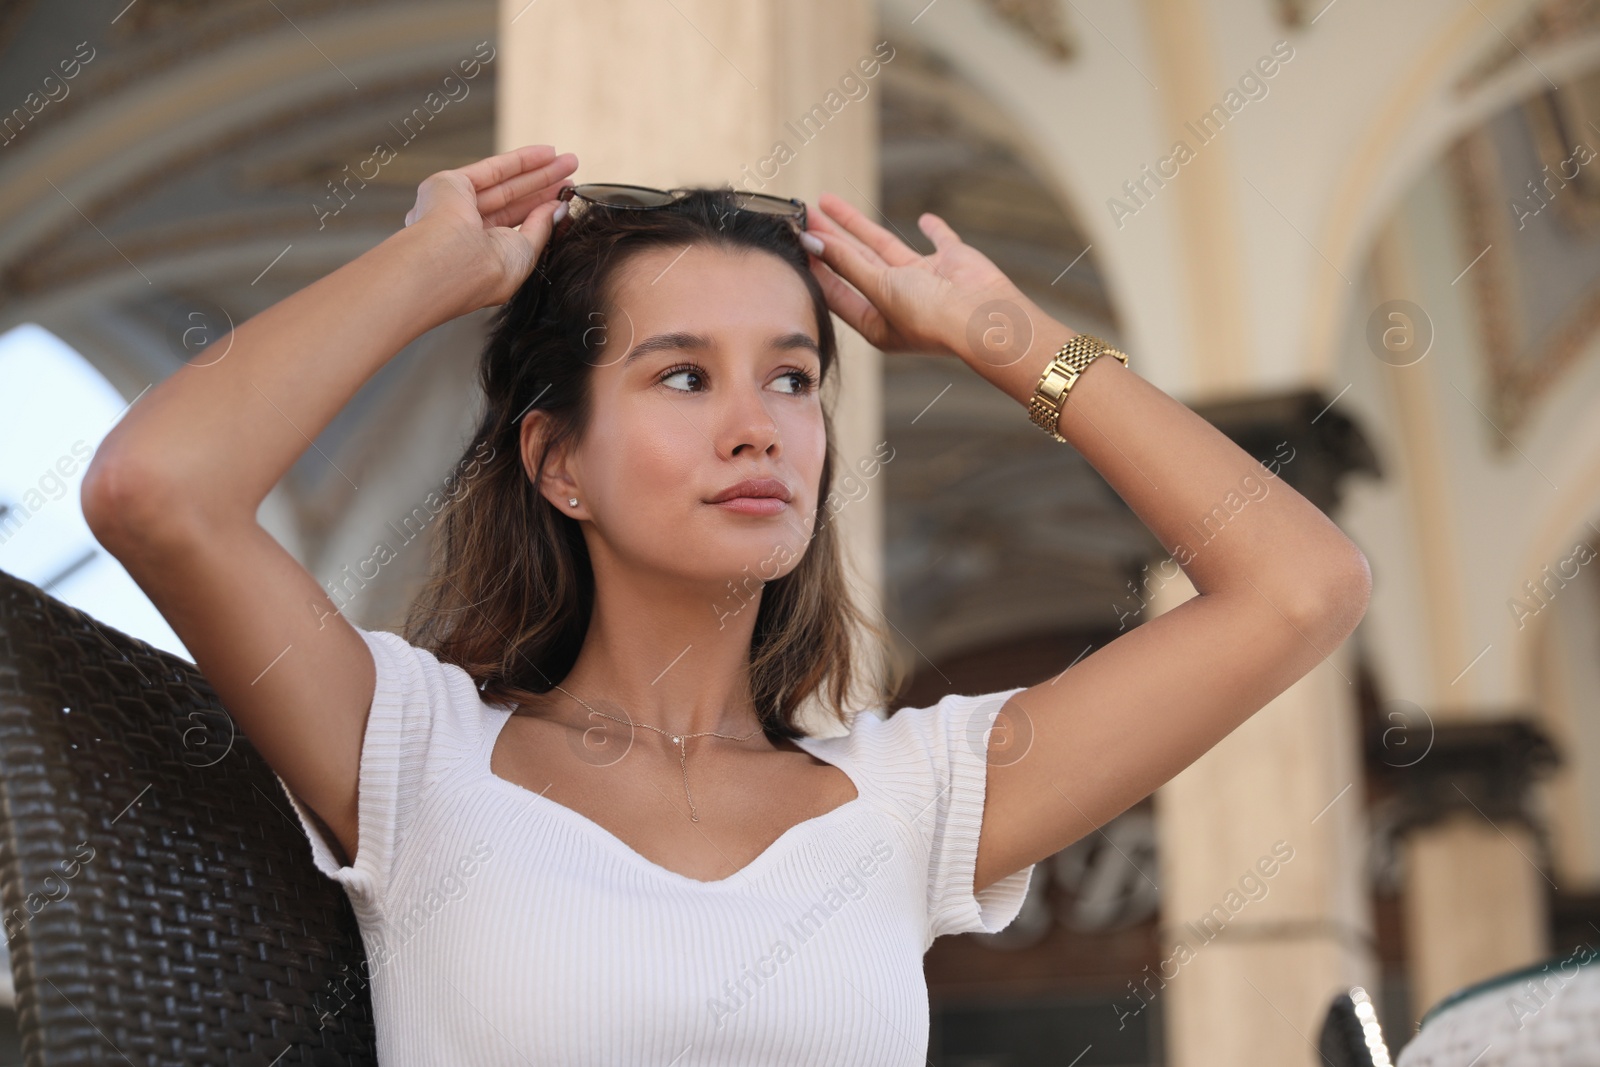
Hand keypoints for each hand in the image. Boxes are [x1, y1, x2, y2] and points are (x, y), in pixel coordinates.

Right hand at [402, 144, 578, 311]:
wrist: (453, 262)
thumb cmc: (487, 270)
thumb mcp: (524, 252)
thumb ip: (540, 228)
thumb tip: (558, 208)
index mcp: (480, 255)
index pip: (516, 226)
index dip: (542, 211)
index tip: (566, 198)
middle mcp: (464, 231)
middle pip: (513, 202)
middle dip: (544, 186)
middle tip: (572, 173)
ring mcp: (455, 207)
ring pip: (505, 184)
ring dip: (538, 171)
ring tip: (569, 161)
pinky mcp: (450, 184)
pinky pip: (492, 169)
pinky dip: (520, 160)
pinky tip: (547, 152)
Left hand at [802, 192, 1033, 362]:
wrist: (983, 315)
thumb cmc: (929, 317)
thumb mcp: (878, 288)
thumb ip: (847, 263)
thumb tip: (813, 241)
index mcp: (877, 322)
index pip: (837, 290)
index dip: (816, 265)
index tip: (796, 242)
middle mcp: (898, 302)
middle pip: (853, 263)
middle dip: (828, 239)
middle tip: (805, 214)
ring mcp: (924, 281)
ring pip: (882, 246)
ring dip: (855, 226)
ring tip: (828, 203)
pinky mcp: (950, 262)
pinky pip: (940, 241)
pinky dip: (934, 230)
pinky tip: (924, 219)